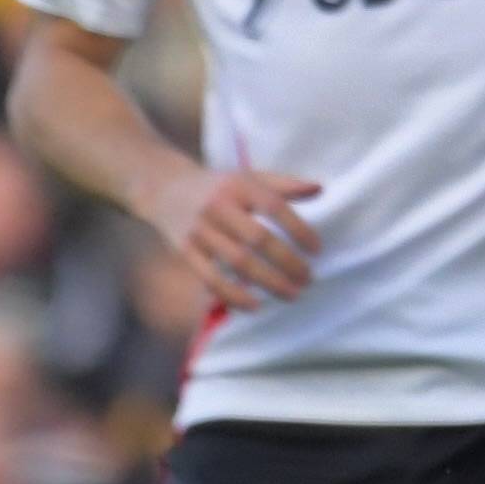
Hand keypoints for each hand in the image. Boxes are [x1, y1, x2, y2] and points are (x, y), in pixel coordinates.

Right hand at [154, 165, 327, 311]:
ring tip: (292, 294)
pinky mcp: (185, 251)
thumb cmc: (218, 186)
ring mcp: (200, 230)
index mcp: (239, 186)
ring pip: (238, 262)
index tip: (317, 250)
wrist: (164, 188)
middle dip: (287, 262)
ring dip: (268, 282)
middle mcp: (219, 206)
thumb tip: (320, 189)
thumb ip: (283, 184)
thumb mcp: (248, 177)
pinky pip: (211, 279)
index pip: (274, 207)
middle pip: (258, 238)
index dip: (298, 229)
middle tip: (308, 279)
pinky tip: (256, 306)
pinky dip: (233, 295)